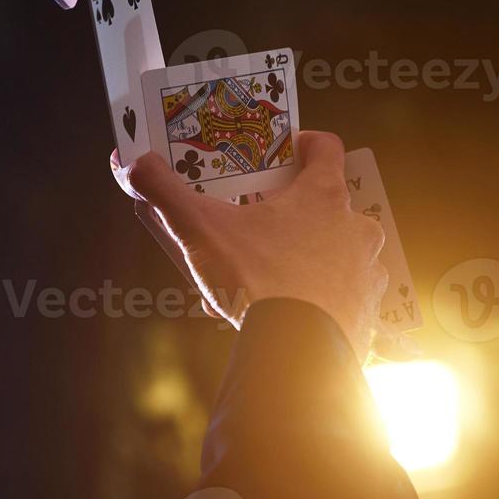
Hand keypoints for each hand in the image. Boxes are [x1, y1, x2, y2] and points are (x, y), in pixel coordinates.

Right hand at [116, 131, 389, 358]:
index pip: (327, 147)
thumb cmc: (256, 282)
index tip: (290, 148)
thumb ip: (163, 191)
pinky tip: (285, 312)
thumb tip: (132, 164)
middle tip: (265, 220)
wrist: (297, 356)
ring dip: (312, 255)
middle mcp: (355, 229)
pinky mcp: (366, 312)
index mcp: (323, 196)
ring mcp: (366, 273)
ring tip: (270, 273)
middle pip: (334, 202)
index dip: (307, 143)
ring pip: (342, 251)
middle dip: (300, 208)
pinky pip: (344, 296)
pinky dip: (319, 298)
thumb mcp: (198, 229)